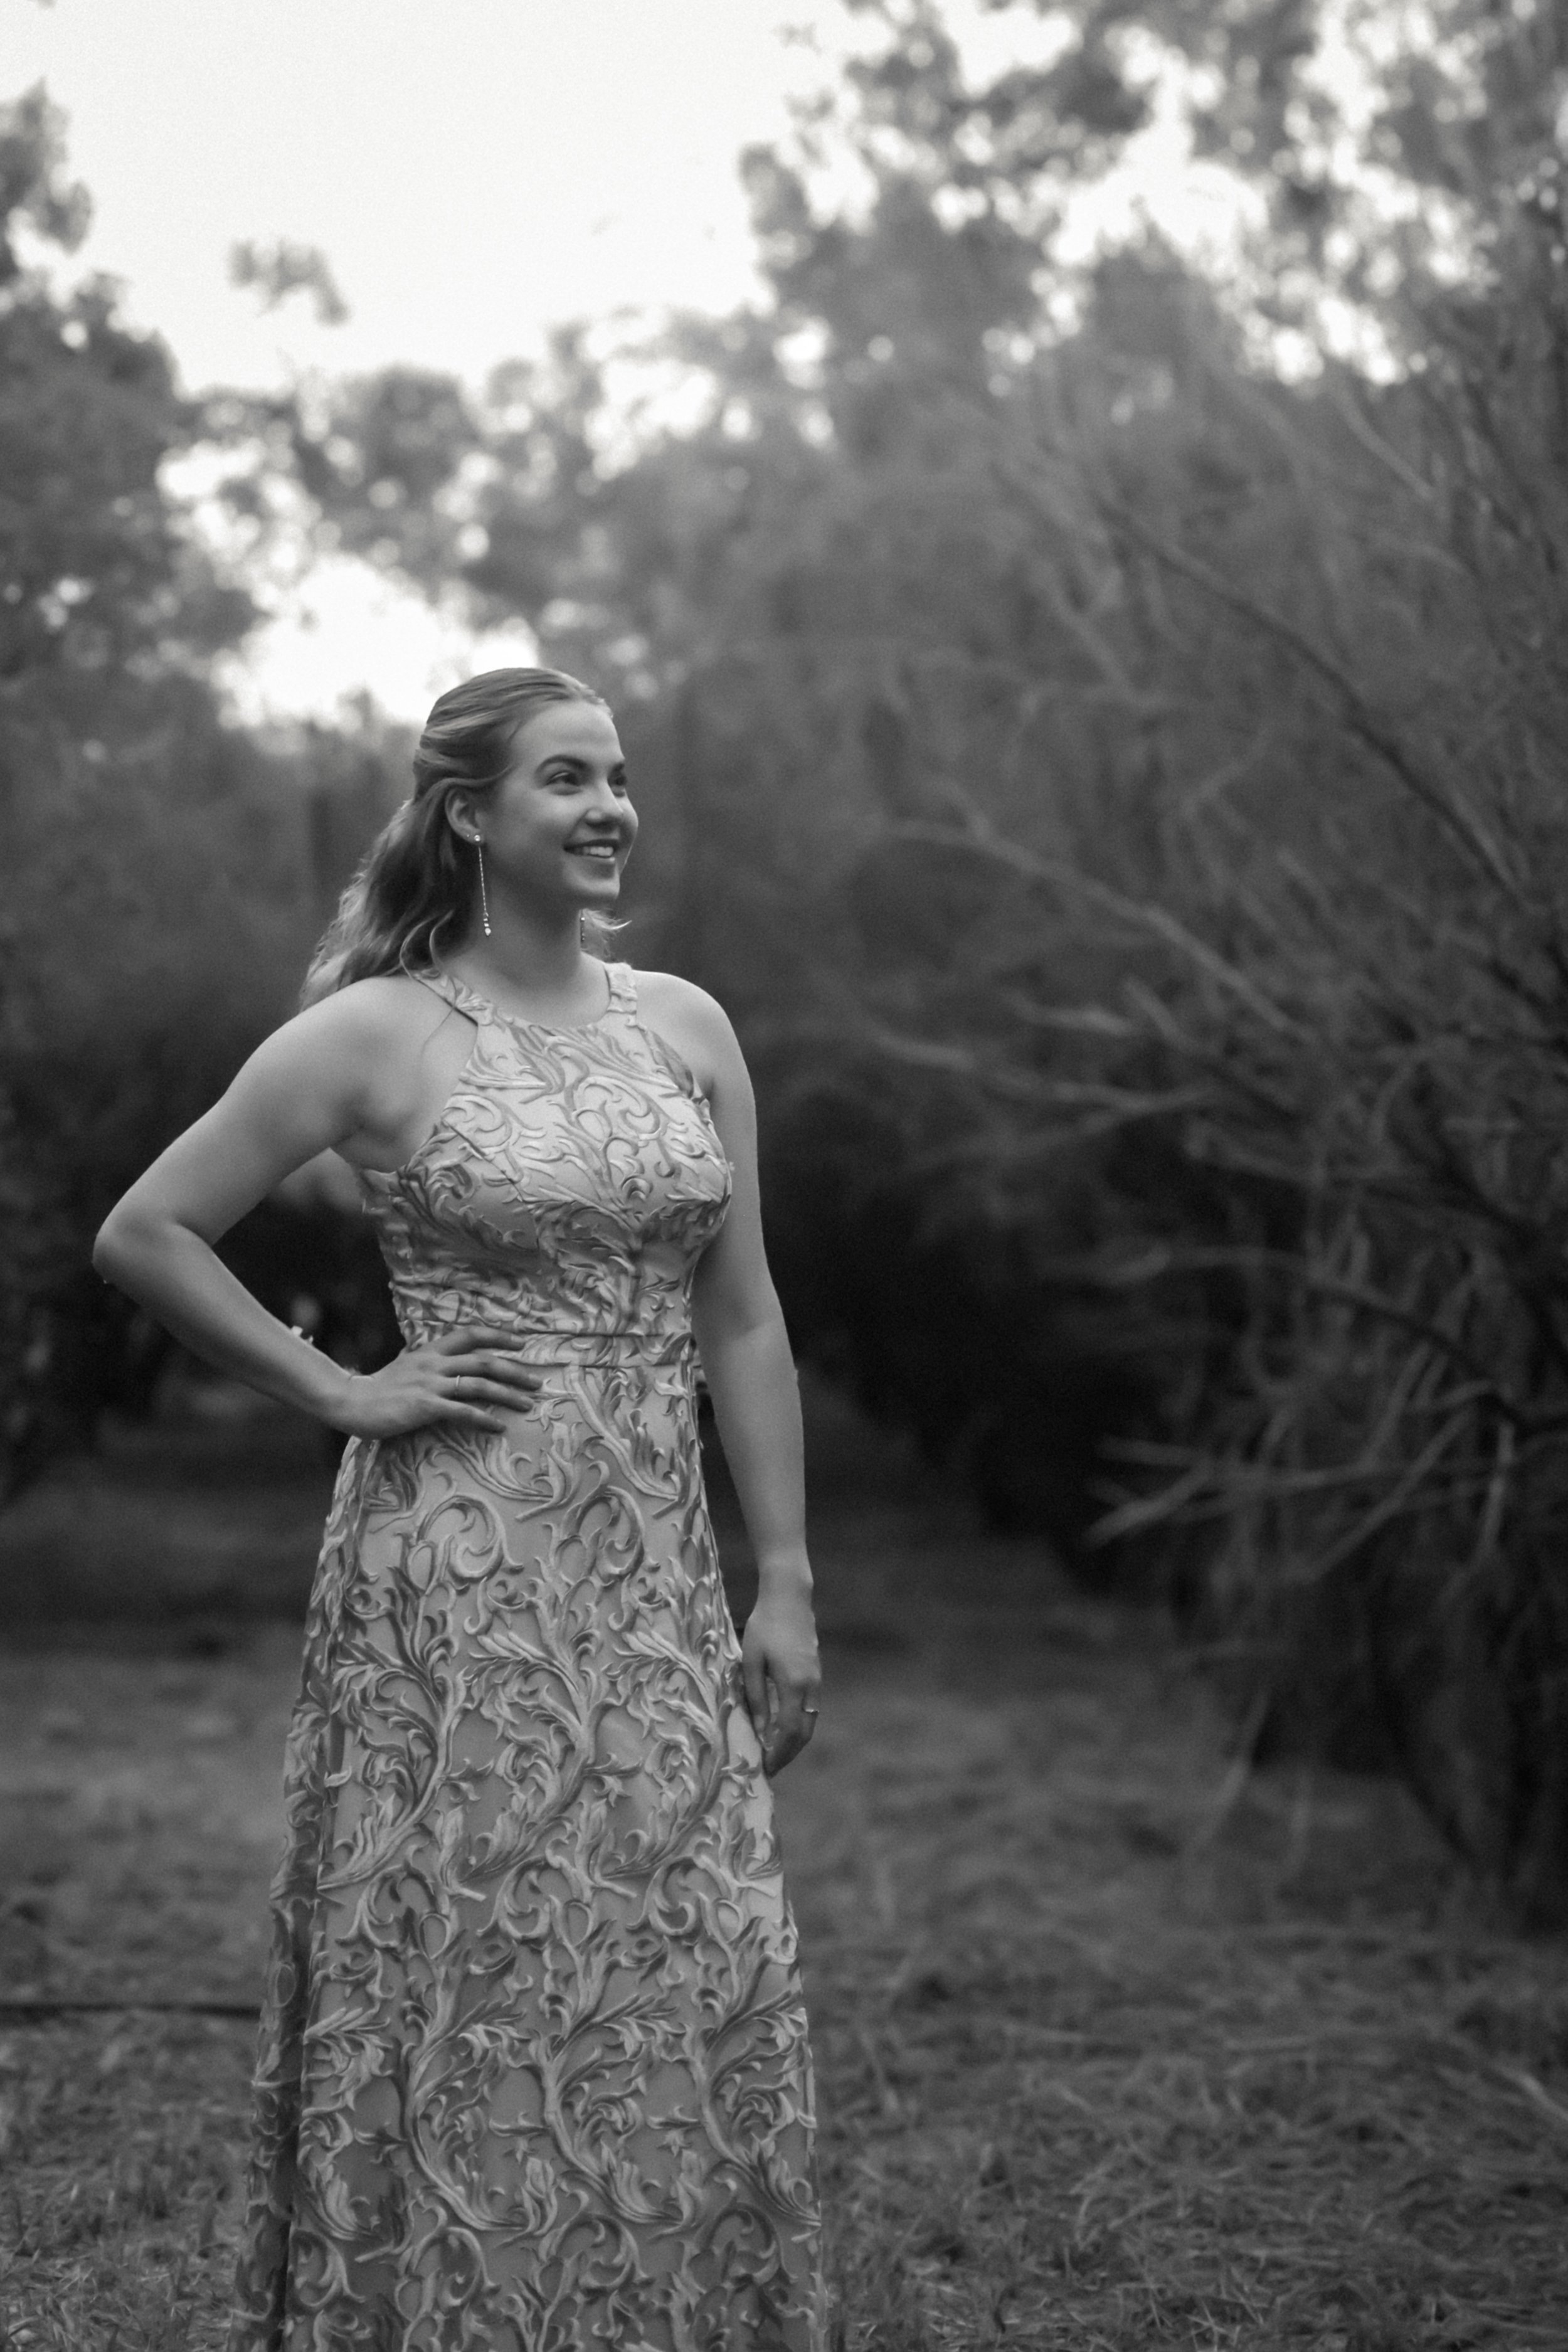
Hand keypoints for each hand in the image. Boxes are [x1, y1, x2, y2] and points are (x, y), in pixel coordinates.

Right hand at [327, 1326, 540, 1438]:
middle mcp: (434, 1363)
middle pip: (484, 1361)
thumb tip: (445, 1360)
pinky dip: (484, 1418)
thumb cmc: (379, 1388)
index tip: (522, 1342)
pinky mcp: (424, 1406)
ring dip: (507, 1395)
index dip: (499, 1336)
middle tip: (537, 1381)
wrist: (350, 1402)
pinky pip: (461, 1411)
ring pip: (478, 1385)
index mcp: (430, 1351)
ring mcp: (430, 1384)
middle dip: (514, 1371)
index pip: (470, 1335)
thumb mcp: (406, 1365)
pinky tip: (499, 1426)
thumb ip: (427, 1361)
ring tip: (528, 1405)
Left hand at [741, 1582, 820, 1776]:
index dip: (779, 1753)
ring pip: (810, 1721)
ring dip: (794, 1741)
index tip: (765, 1769)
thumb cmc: (764, 1626)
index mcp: (794, 1684)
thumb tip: (760, 1731)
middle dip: (788, 1754)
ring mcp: (816, 1679)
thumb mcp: (751, 1662)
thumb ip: (756, 1698)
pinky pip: (809, 1708)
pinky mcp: (815, 1673)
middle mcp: (810, 1685)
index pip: (790, 1731)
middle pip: (804, 1732)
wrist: (789, 1598)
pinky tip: (781, 1728)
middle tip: (770, 1768)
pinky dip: (798, 1725)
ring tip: (773, 1753)